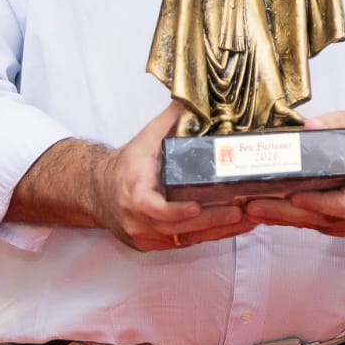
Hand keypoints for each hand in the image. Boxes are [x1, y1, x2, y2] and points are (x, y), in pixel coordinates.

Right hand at [90, 103, 247, 251]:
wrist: (97, 190)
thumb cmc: (125, 166)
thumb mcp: (145, 139)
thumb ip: (170, 120)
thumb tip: (193, 99)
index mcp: (134, 195)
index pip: (155, 209)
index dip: (178, 211)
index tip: (199, 206)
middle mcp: (138, 220)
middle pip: (178, 228)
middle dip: (212, 221)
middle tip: (241, 212)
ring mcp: (145, 236)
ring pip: (185, 238)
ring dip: (218, 231)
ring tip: (247, 221)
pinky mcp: (153, 244)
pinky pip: (183, 243)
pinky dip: (208, 235)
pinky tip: (232, 228)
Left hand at [243, 109, 344, 239]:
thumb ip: (335, 121)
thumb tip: (309, 127)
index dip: (318, 204)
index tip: (291, 197)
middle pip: (328, 218)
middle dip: (288, 214)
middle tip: (256, 207)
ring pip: (323, 226)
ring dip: (289, 219)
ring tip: (258, 210)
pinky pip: (326, 229)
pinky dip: (302, 221)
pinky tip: (277, 214)